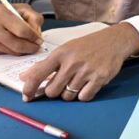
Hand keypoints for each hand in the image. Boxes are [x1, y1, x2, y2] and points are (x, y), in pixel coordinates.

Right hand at [0, 0, 43, 54]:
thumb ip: (33, 17)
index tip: (39, 39)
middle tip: (37, 46)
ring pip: (12, 52)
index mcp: (1, 15)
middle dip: (31, 48)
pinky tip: (16, 45)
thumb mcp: (20, 7)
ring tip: (29, 45)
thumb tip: (38, 34)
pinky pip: (6, 54)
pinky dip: (14, 51)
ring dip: (24, 51)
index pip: (22, 30)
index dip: (34, 37)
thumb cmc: (0, 11)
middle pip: (17, 45)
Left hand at [19, 23, 138, 101]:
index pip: (38, 74)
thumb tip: (23, 77)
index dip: (29, 88)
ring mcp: (86, 71)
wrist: (114, 41)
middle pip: (52, 91)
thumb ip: (44, 64)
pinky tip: (87, 85)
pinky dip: (84, 95)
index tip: (26, 96)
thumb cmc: (88, 46)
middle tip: (61, 84)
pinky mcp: (99, 79)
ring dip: (70, 93)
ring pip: (68, 96)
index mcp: (60, 54)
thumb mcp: (65, 49)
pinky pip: (84, 97)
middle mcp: (72, 62)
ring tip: (77, 81)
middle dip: (54, 92)